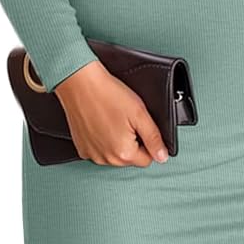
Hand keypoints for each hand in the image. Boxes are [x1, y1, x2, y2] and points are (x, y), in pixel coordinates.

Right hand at [53, 60, 168, 166]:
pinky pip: (99, 150)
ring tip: (112, 119)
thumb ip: (154, 138)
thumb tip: (162, 157)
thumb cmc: (108, 95)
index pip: (147, 159)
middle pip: (130, 158)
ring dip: (117, 142)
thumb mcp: (140, 114)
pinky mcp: (82, 148)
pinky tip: (101, 123)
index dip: (148, 141)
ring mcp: (91, 154)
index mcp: (123, 153)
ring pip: (114, 155)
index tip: (140, 126)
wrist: (81, 84)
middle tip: (126, 119)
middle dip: (132, 142)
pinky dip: (102, 140)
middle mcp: (106, 159)